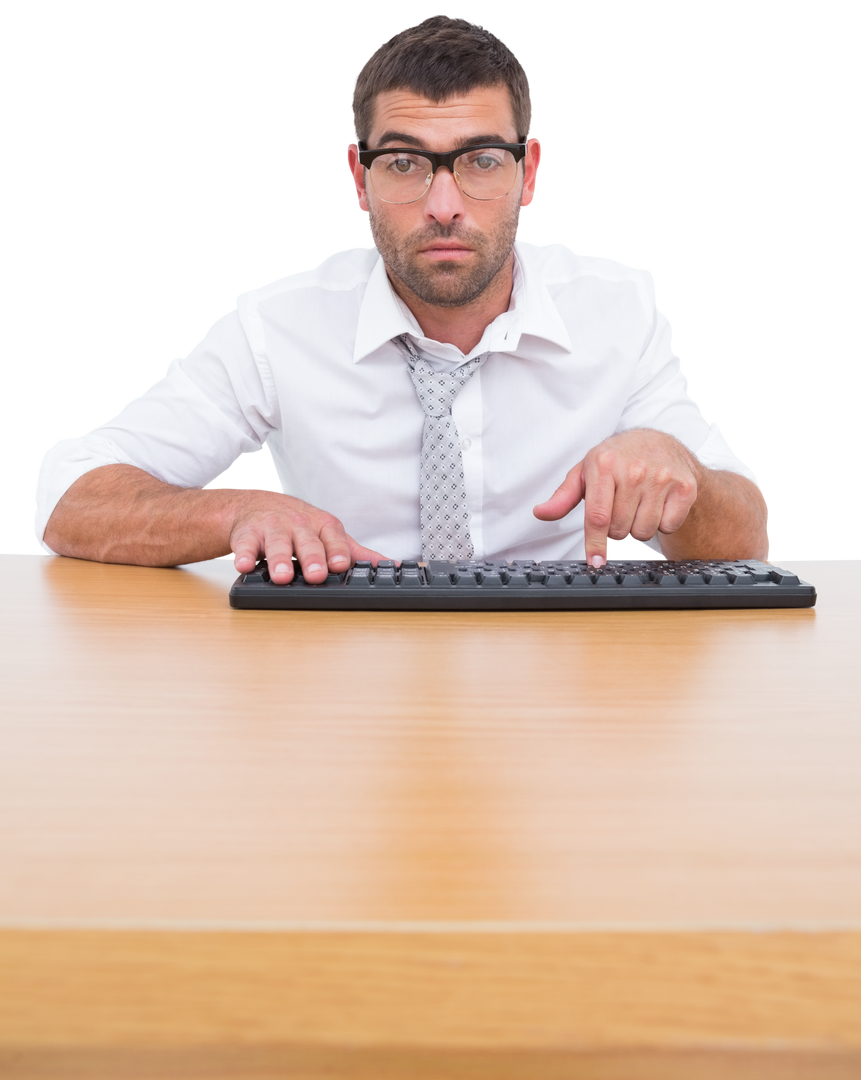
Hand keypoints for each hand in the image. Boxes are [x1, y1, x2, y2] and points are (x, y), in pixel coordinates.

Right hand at [230, 492, 390, 584]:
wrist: (258, 505)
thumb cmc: (300, 525)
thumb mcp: (329, 535)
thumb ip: (356, 553)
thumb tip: (388, 566)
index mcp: (322, 526)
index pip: (333, 538)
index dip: (337, 552)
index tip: (341, 565)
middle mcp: (298, 525)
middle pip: (306, 542)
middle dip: (312, 558)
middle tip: (315, 576)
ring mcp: (272, 529)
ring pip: (277, 544)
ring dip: (279, 560)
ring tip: (282, 576)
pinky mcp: (247, 535)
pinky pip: (244, 545)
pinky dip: (243, 555)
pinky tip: (244, 566)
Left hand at [533, 429, 701, 566]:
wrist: (659, 443)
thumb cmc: (617, 459)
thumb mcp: (585, 472)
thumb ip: (563, 497)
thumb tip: (541, 513)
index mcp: (604, 465)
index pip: (597, 516)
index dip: (594, 544)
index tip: (595, 562)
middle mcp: (634, 470)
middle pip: (620, 530)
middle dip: (616, 531)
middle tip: (619, 512)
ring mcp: (662, 478)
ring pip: (644, 532)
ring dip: (638, 528)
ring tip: (637, 507)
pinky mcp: (684, 487)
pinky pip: (668, 527)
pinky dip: (662, 523)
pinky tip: (657, 505)